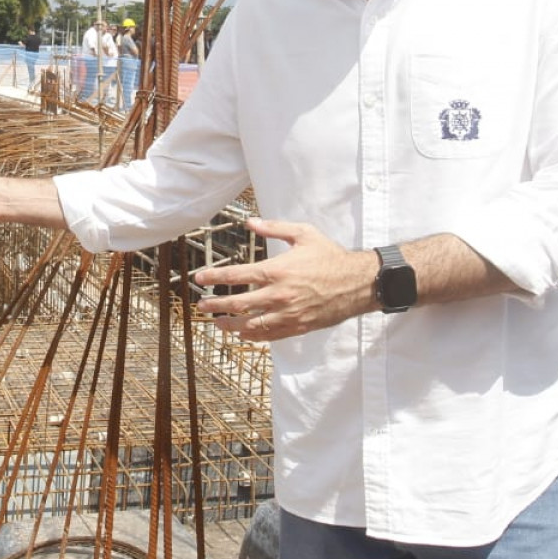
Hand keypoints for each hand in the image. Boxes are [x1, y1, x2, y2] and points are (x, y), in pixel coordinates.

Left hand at [192, 218, 374, 342]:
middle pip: (238, 304)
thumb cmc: (330, 256)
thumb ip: (274, 227)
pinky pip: (269, 336)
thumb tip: (249, 222)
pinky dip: (252, 336)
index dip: (215, 277)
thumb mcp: (304, 234)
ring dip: (229, 324)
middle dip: (215, 304)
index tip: (200, 278)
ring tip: (216, 322)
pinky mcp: (297, 327)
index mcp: (277, 270)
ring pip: (250, 325)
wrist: (358, 283)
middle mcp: (279, 295)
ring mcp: (288, 314)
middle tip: (201, 304)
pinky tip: (241, 333)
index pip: (237, 276)